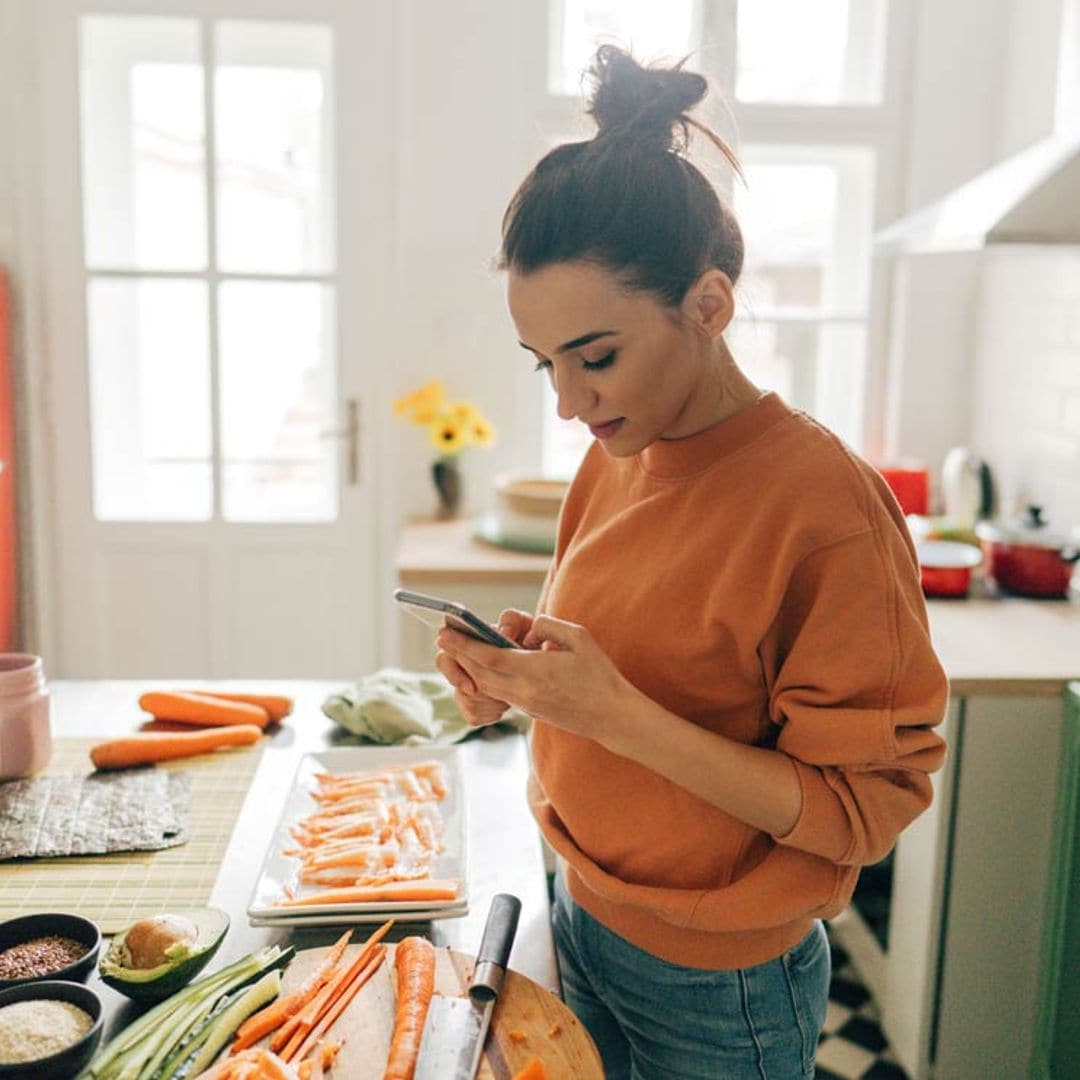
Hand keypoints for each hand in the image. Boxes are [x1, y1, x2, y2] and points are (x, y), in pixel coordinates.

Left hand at [436, 614, 637, 742]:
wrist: (611, 716)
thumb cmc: (599, 674)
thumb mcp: (579, 638)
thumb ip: (549, 626)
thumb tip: (529, 628)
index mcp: (536, 671)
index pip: (489, 658)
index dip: (464, 644)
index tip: (446, 632)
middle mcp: (525, 690)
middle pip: (480, 673)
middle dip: (459, 655)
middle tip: (442, 639)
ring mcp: (526, 703)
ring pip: (487, 685)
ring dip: (469, 668)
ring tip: (457, 650)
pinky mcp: (529, 710)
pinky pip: (499, 693)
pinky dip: (485, 679)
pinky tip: (481, 667)